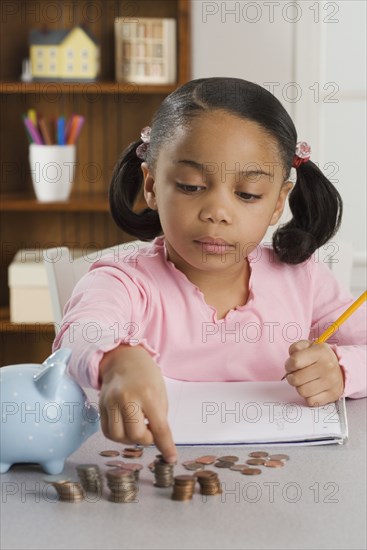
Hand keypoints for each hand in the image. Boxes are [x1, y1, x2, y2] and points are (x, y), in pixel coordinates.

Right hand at [98, 345, 176, 462]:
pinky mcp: (100, 406)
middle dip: (146, 439)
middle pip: (136, 434)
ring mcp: (111, 402)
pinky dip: (118, 435)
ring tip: (137, 427)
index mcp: (148, 394)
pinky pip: (107, 431)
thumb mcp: (161, 393)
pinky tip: (126, 426)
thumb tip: (159, 442)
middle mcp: (127, 398)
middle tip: (150, 430)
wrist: (124, 359)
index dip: (166, 446)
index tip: (171, 458)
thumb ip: (160, 417)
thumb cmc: (146, 376)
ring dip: (130, 439)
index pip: (159, 427)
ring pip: (118, 436)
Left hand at [284, 340, 344, 406]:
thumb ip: (296, 348)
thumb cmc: (320, 358)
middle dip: (292, 377)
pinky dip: (308, 397)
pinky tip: (312, 389)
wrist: (341, 369)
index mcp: (321, 352)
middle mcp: (328, 367)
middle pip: (296, 379)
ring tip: (304, 382)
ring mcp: (331, 382)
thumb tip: (291, 360)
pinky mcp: (333, 395)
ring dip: (300, 387)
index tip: (291, 365)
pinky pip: (311, 401)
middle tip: (297, 375)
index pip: (295, 361)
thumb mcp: (309, 346)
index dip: (288, 365)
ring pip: (302, 391)